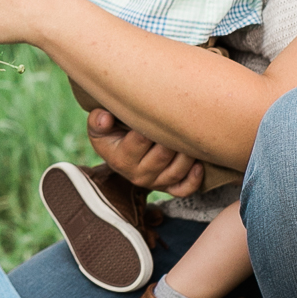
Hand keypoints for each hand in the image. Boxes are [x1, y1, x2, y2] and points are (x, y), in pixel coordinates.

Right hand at [86, 108, 204, 195]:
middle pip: (162, 155)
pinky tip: (199, 164)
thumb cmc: (111, 134)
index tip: (159, 108)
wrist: (118, 153)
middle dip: (173, 137)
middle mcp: (137, 175)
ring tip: (189, 134)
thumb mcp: (99, 127)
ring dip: (187, 153)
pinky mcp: (167, 188)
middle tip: (180, 117)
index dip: (151, 125)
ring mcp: (154, 183)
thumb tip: (104, 118)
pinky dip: (194, 179)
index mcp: (119, 159)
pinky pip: (183, 189)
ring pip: (176, 171)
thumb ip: (97, 121)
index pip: (140, 141)